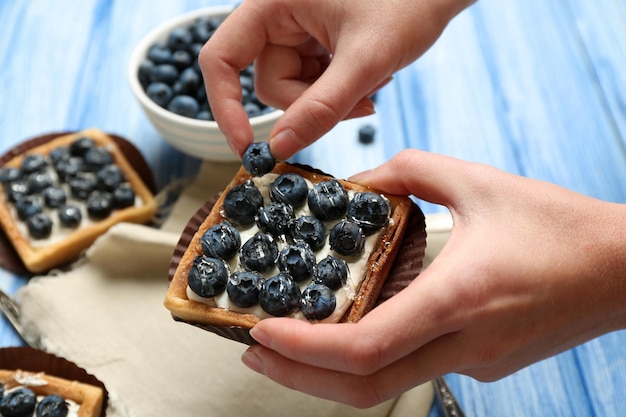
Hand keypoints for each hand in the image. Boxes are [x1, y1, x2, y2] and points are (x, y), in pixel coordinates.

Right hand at [199, 0, 472, 159]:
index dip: (226, 107)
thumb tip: (279, 148)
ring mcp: (297, 28)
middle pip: (268, 82)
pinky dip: (339, 91)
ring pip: (293, 89)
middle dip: (310, 105)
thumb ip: (320, 108)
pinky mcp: (315, 40)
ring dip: (330, 101)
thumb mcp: (365, 60)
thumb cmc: (410, 3)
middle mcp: (277, 14)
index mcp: (272, 2)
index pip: (221, 58)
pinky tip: (371, 75)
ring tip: (373, 82)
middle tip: (358, 103)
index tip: (248, 149)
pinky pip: (312, 83)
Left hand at [241, 149, 625, 407]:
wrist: (623, 269)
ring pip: (386, 385)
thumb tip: (359, 182)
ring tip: (290, 344)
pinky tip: (354, 327)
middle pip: (364, 389)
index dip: (304, 349)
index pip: (364, 348)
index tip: (263, 332)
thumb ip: (409, 171)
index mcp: (457, 297)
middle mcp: (463, 343)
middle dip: (298, 376)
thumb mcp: (478, 181)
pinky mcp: (482, 363)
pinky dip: (372, 355)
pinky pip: (415, 366)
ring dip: (328, 372)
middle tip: (254, 351)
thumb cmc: (558, 226)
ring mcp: (474, 362)